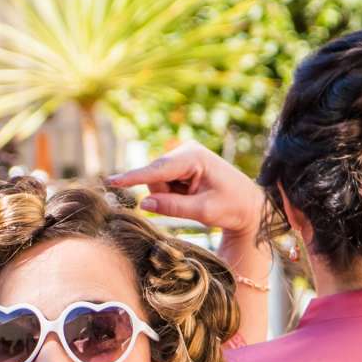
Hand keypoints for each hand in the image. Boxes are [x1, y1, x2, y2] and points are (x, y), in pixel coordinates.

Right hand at [108, 140, 265, 237]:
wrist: (250, 205)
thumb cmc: (233, 207)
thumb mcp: (204, 211)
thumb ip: (173, 207)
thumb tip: (143, 204)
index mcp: (194, 156)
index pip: (158, 169)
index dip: (134, 177)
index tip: (112, 182)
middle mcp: (185, 151)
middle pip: (155, 178)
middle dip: (166, 196)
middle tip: (193, 205)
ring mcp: (182, 157)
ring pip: (156, 184)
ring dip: (170, 197)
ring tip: (196, 199)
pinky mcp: (180, 166)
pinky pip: (163, 185)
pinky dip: (174, 195)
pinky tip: (193, 195)